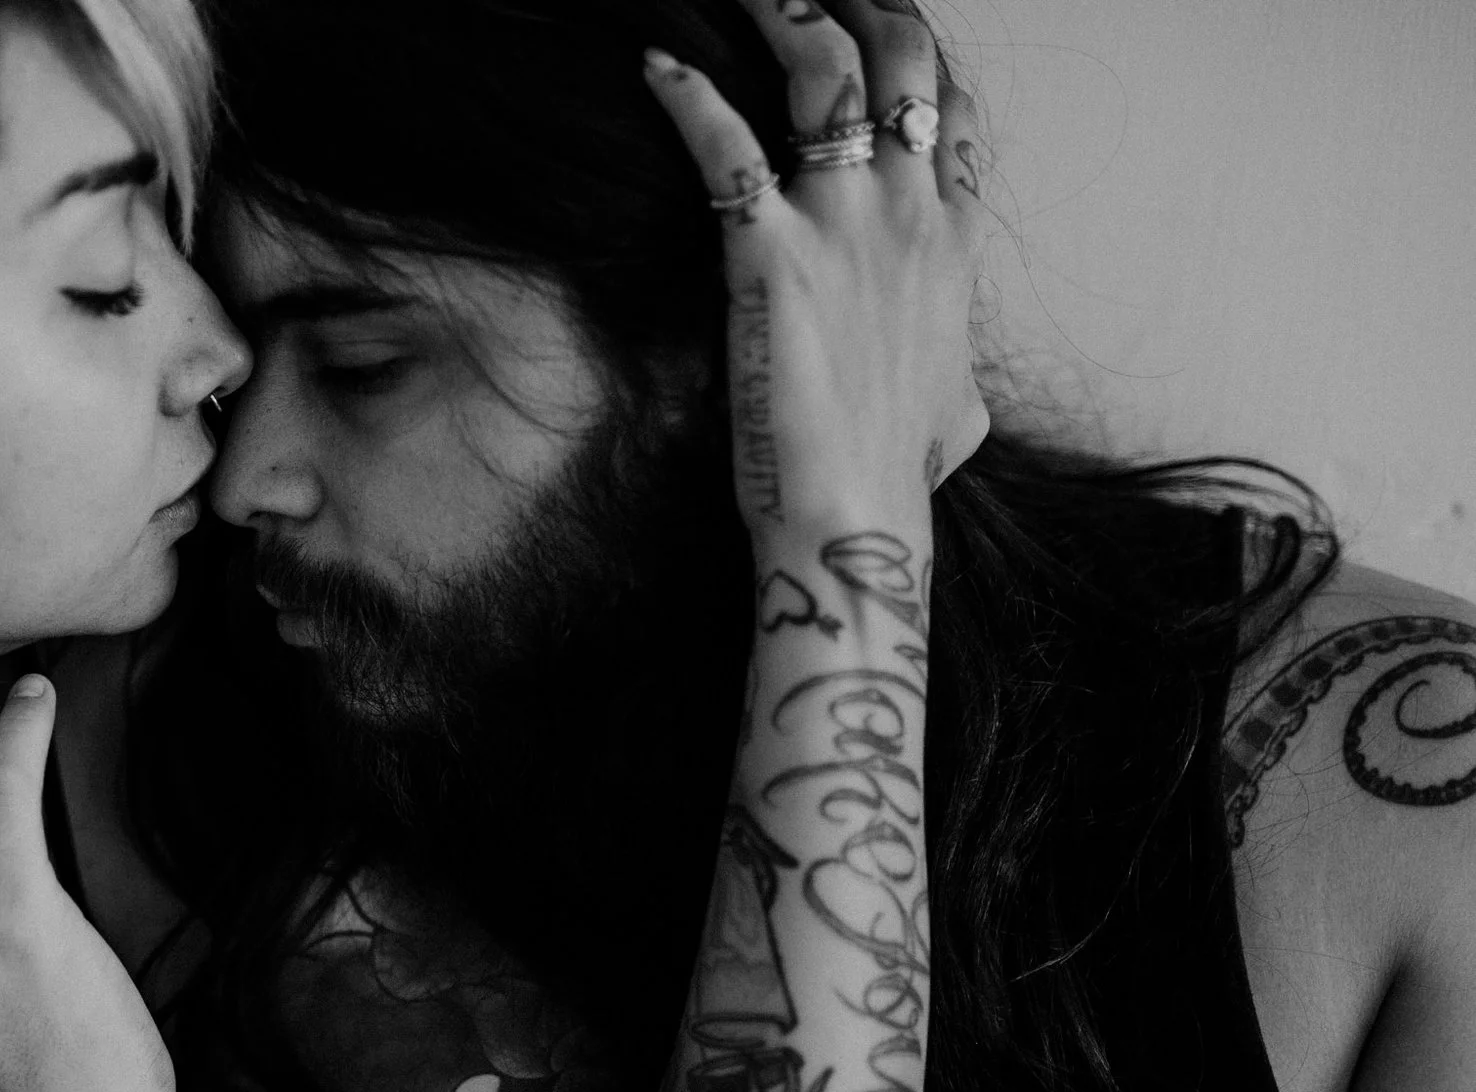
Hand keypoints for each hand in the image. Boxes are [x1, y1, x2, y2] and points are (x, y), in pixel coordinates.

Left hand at [645, 0, 992, 537]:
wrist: (855, 517)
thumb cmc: (899, 476)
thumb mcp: (956, 412)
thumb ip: (956, 380)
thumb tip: (960, 405)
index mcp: (952, 242)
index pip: (955, 111)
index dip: (919, 58)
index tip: (880, 34)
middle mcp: (909, 213)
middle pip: (904, 58)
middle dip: (863, 4)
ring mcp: (845, 224)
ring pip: (826, 70)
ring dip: (785, 14)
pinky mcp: (769, 252)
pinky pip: (726, 146)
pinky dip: (688, 97)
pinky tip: (654, 66)